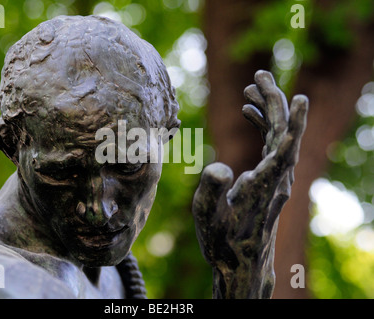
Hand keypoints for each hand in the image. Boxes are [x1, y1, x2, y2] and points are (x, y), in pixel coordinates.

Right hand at [192, 70, 307, 297]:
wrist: (241, 260)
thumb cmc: (223, 242)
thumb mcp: (208, 221)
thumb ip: (210, 193)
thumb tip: (218, 167)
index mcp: (263, 186)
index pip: (284, 150)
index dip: (292, 123)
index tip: (300, 97)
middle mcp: (278, 178)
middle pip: (283, 133)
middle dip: (273, 101)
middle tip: (259, 74)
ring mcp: (277, 176)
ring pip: (279, 134)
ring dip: (268, 109)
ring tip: (251, 86)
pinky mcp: (271, 176)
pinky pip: (272, 143)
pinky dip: (263, 124)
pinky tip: (249, 111)